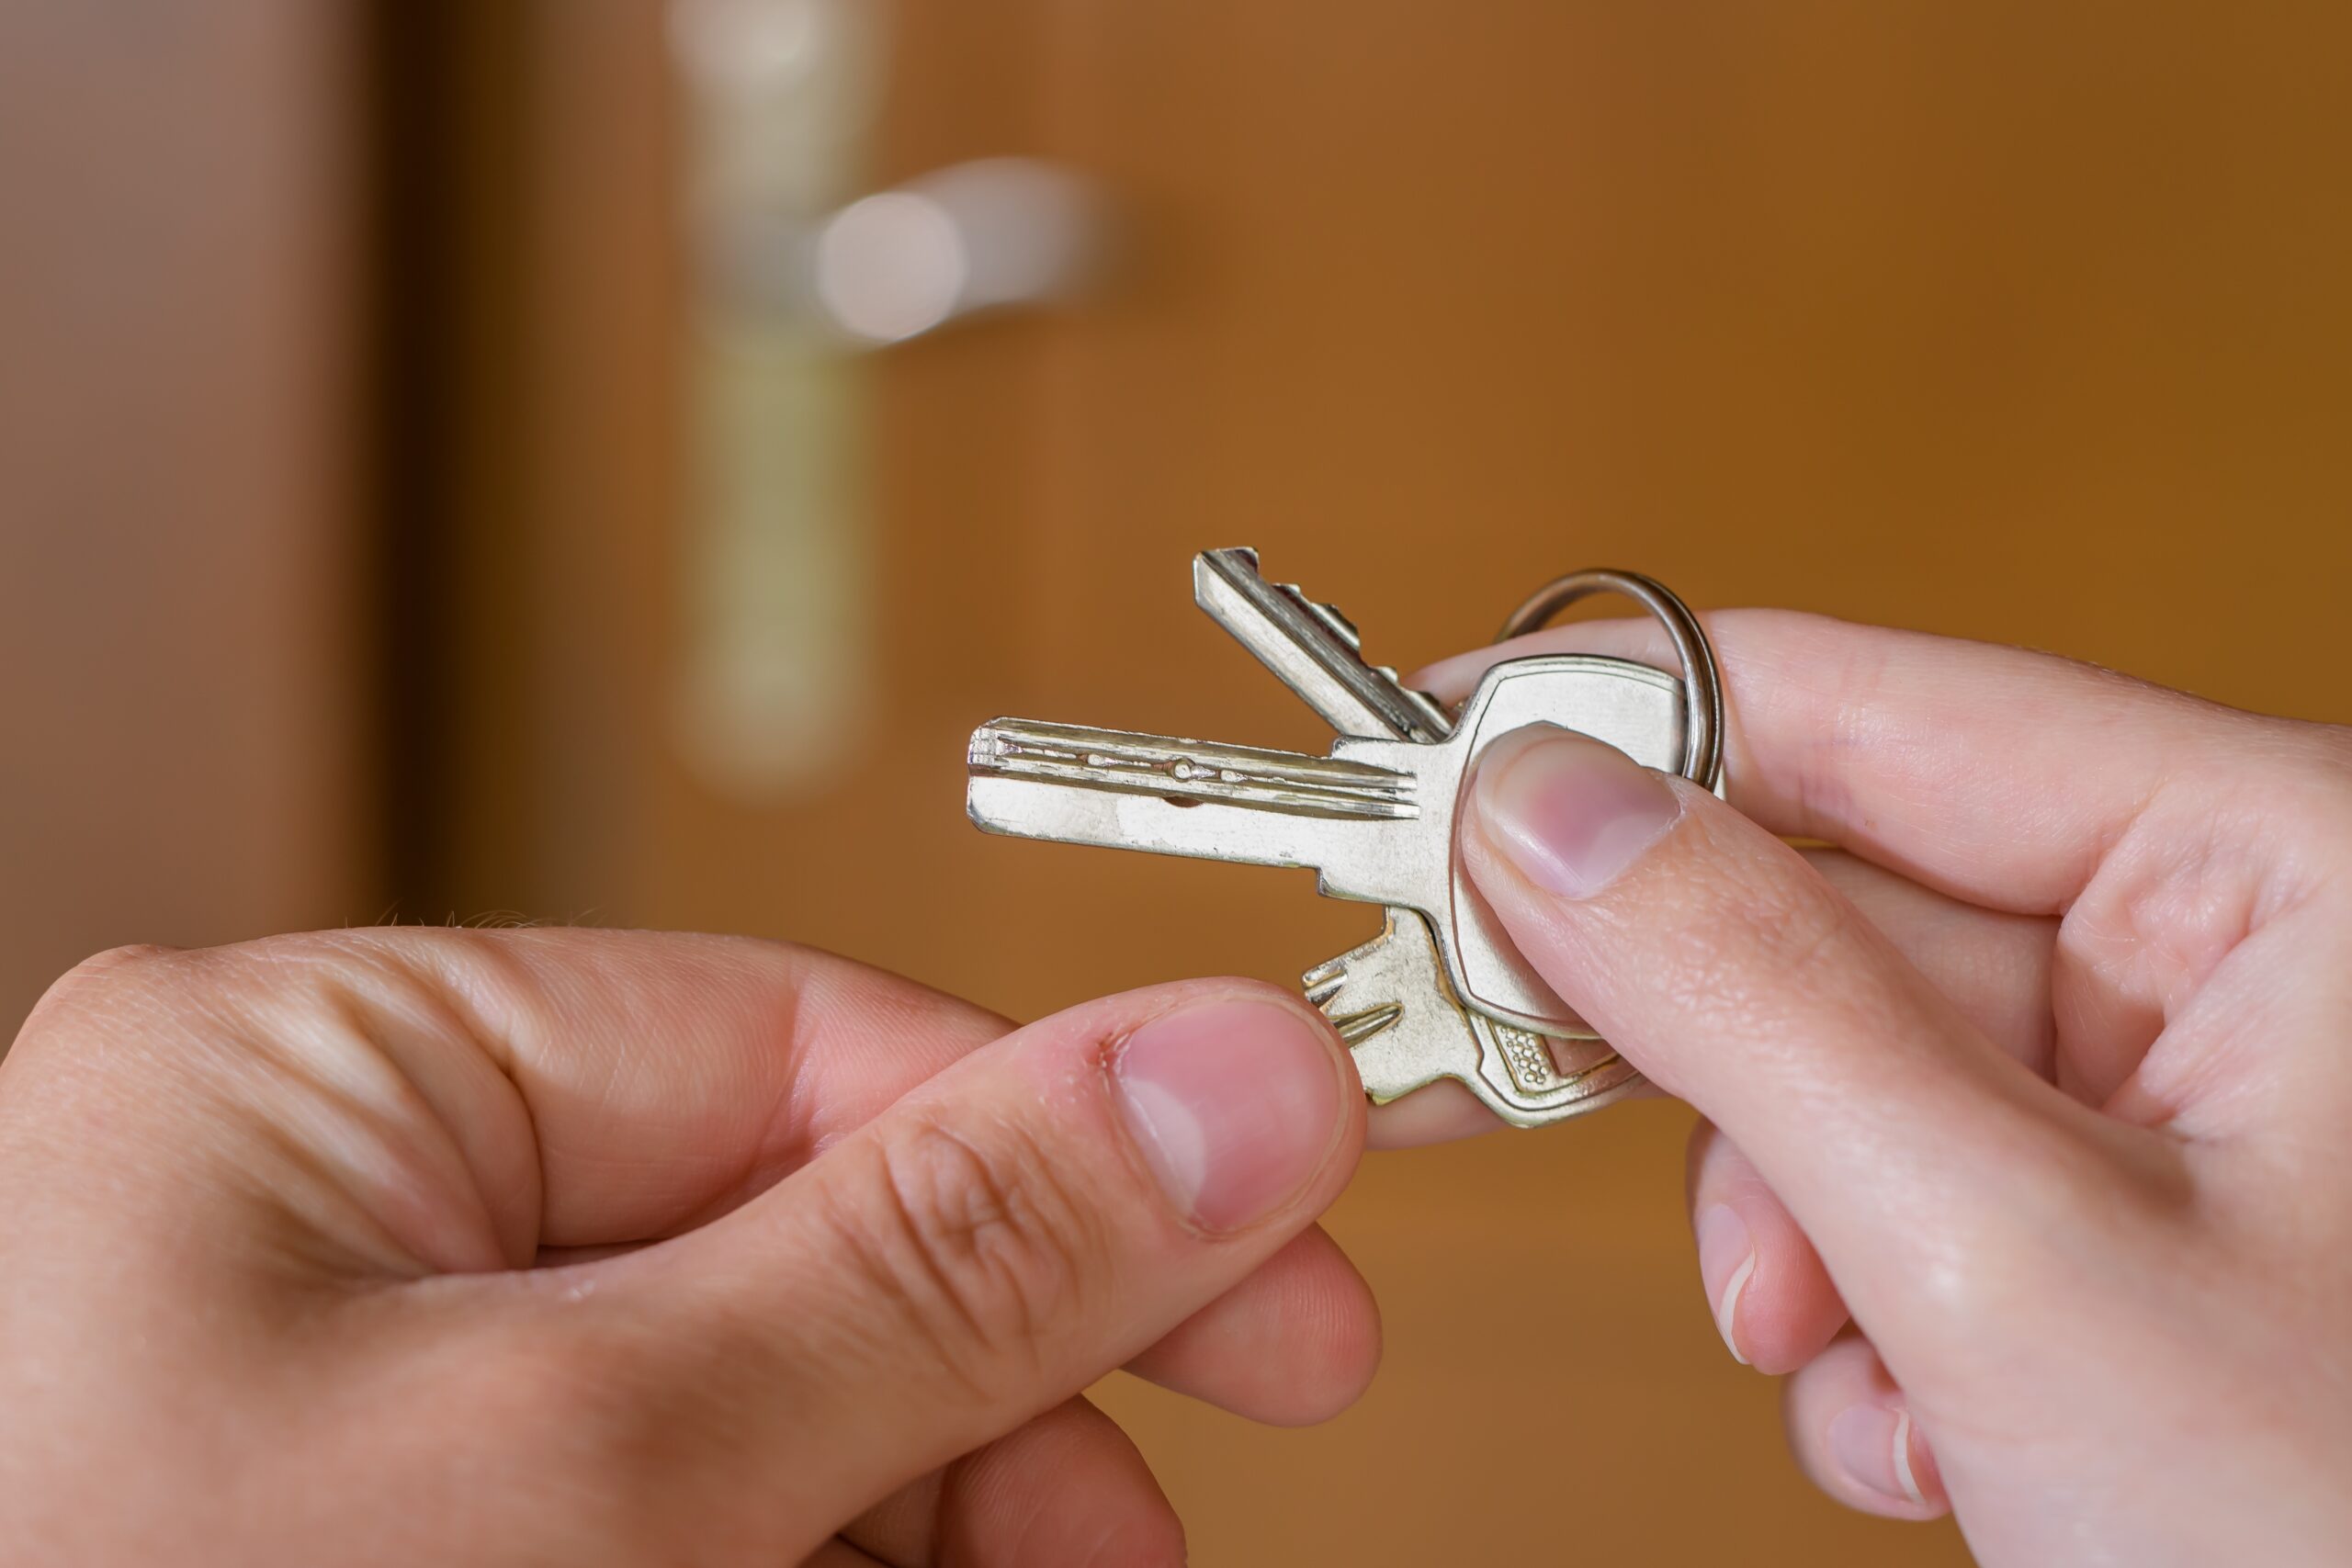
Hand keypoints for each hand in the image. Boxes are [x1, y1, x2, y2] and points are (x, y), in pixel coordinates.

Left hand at [0, 931, 1373, 1564]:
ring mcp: (357, 1429)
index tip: (1283, 1284)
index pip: (804, 1043)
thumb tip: (1234, 1074)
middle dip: (1001, 1398)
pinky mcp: (403, 1555)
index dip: (1076, 1154)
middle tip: (1149, 1539)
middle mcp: (334, 1235)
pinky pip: (684, 1533)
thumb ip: (935, 1259)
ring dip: (932, 1521)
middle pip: (802, 1247)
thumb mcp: (601, 1466)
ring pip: (760, 1425)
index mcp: (324, 1087)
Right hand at [1418, 611, 2351, 1564]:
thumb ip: (1759, 1000)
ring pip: (1854, 1079)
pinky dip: (1864, 1325)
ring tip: (1826, 1357)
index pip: (1882, 708)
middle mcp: (2244, 952)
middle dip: (1696, 1053)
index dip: (1628, 723)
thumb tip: (1543, 809)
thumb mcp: (2011, 1260)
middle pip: (1843, 904)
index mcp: (2290, 865)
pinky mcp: (2142, 1228)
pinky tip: (1928, 1437)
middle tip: (1474, 1058)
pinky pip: (1911, 1203)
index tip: (1429, 759)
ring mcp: (2196, 1103)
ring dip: (1785, 1234)